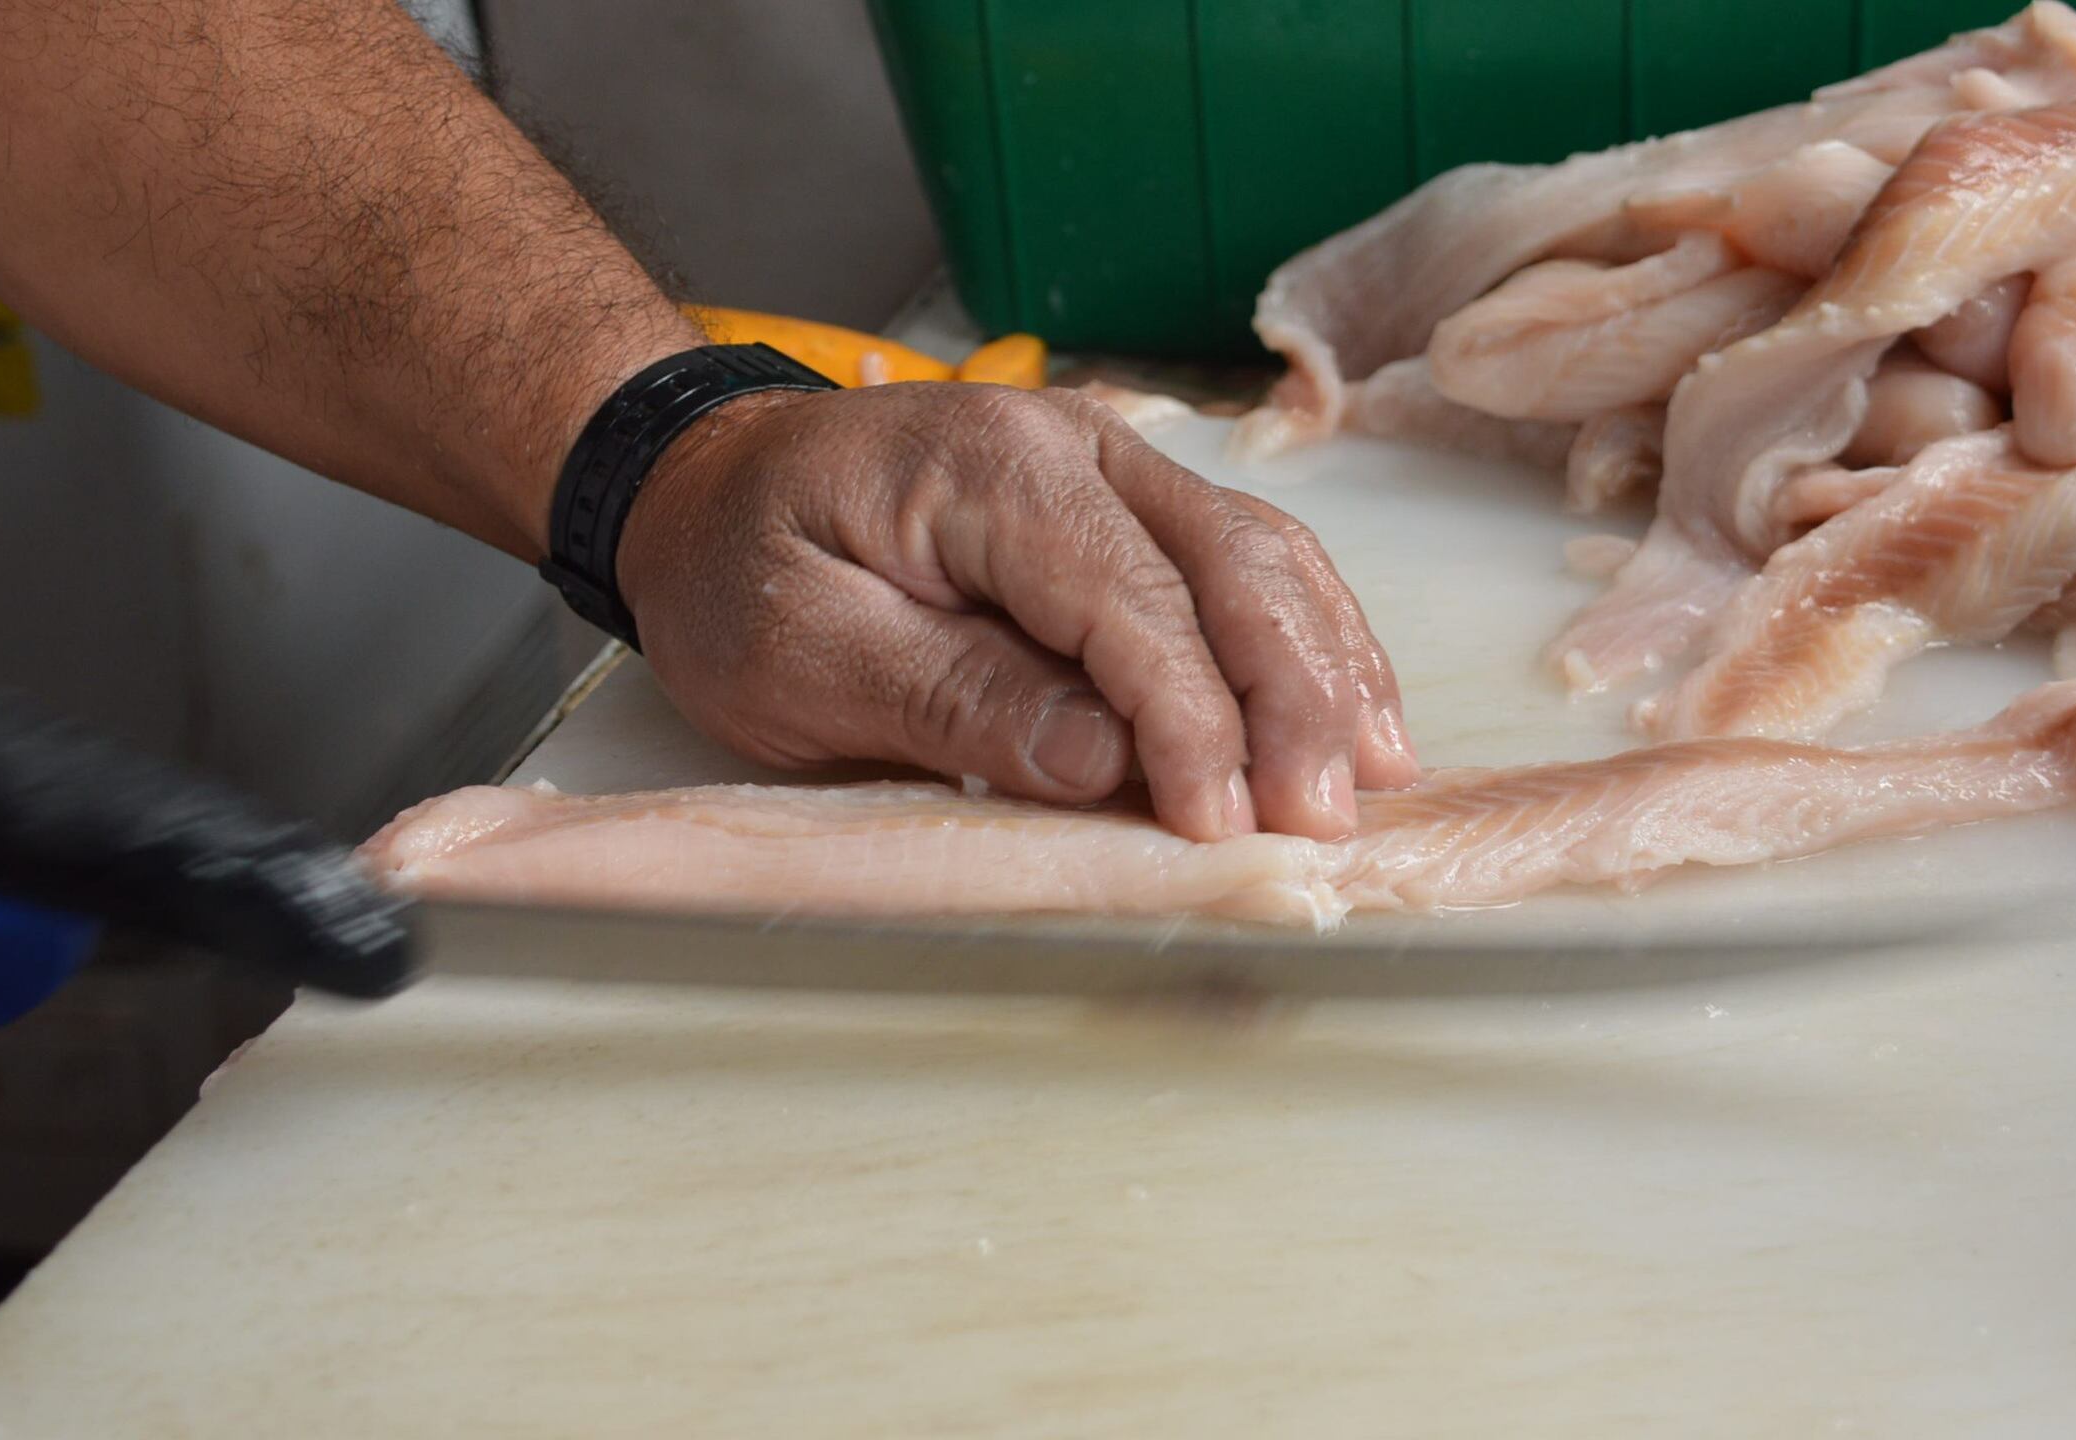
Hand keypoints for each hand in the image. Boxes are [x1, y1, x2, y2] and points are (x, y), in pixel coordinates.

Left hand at [613, 383, 1421, 841]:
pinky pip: (1248, 564)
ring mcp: (1115, 465)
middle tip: (1321, 821)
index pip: (1131, 600)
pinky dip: (1309, 642)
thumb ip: (952, 697)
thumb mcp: (798, 655)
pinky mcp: (1131, 507)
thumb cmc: (737, 570)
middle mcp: (1077, 446)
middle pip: (1231, 564)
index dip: (1191, 719)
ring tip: (1369, 780)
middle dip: (1293, 698)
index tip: (1219, 823)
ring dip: (1326, 669)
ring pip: (1264, 557)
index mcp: (988, 470)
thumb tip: (1105, 758)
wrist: (705, 486)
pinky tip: (1349, 714)